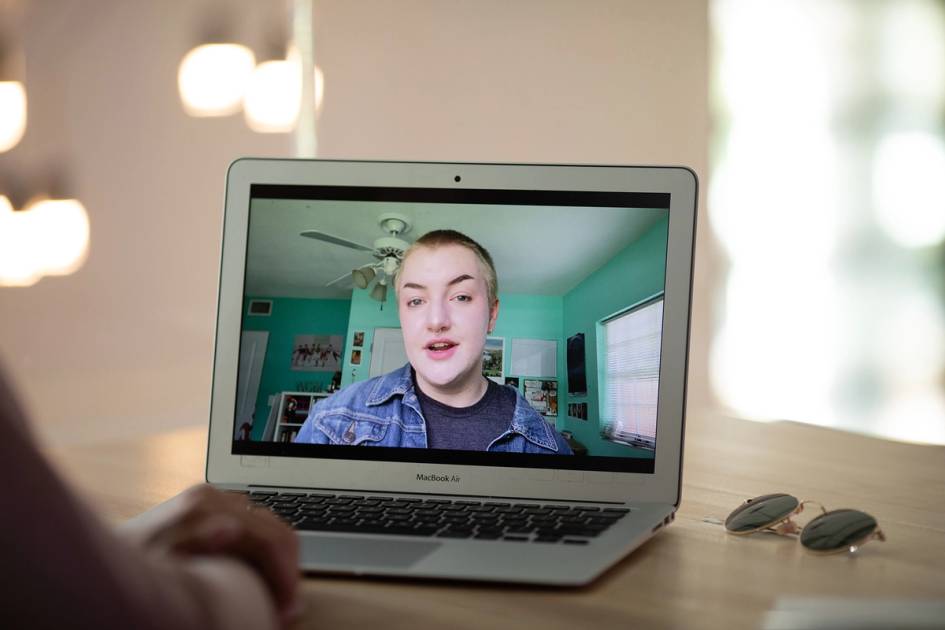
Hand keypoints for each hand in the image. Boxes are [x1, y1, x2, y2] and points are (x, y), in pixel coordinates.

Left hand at [121, 485, 299, 620]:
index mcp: (206, 506)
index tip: (286, 614)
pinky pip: (256, 530)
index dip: (287, 579)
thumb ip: (198, 543)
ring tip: (273, 603)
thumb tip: (232, 528)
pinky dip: (264, 558)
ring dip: (278, 567)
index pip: (273, 537)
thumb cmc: (129, 572)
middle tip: (284, 615)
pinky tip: (258, 583)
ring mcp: (215, 500)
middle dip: (288, 575)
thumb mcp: (162, 567)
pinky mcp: (212, 510)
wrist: (95, 565)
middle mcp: (215, 496)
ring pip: (272, 530)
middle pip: (278, 532)